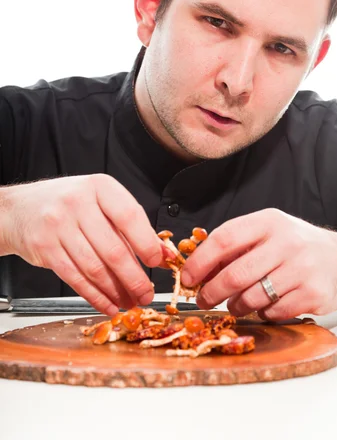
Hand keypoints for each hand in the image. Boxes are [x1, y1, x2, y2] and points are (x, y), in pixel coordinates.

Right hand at [0, 174, 163, 315]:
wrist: (20, 209)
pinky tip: (108, 303)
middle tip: (146, 293)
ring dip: (116, 291)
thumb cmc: (69, 204)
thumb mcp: (101, 202)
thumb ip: (131, 226)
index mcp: (99, 187)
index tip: (156, 262)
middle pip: (113, 249)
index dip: (146, 243)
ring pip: (94, 268)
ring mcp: (58, 225)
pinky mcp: (45, 248)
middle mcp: (77, 203)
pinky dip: (95, 296)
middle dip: (134, 278)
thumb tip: (161, 253)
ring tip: (130, 301)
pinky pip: (76, 278)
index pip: (129, 216)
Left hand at [181, 209, 336, 320]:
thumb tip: (198, 269)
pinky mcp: (312, 294)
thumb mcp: (269, 233)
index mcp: (269, 221)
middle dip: (212, 292)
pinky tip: (265, 305)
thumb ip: (237, 246)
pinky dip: (262, 313)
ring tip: (236, 304)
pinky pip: (272, 312)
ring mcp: (301, 269)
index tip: (187, 277)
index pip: (225, 238)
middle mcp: (286, 242)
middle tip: (203, 300)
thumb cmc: (298, 247)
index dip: (201, 261)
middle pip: (235, 274)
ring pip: (251, 297)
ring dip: (236, 306)